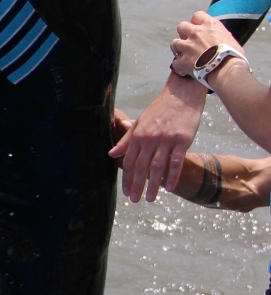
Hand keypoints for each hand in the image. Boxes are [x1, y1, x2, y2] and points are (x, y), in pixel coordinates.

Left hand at [109, 76, 204, 200]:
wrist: (182, 94)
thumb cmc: (160, 109)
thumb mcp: (140, 121)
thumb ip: (127, 139)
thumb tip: (112, 154)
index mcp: (139, 134)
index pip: (130, 160)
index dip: (127, 177)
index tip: (126, 191)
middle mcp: (151, 138)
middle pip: (142, 166)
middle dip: (137, 185)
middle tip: (134, 200)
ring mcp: (167, 139)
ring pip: (158, 167)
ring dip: (153, 185)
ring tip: (149, 199)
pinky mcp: (183, 140)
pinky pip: (177, 162)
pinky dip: (173, 176)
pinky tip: (170, 188)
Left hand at [169, 10, 236, 76]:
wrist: (227, 69)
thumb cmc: (233, 55)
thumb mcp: (229, 38)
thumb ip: (219, 34)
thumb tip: (217, 38)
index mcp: (210, 25)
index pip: (197, 16)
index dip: (196, 22)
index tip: (198, 28)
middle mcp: (196, 33)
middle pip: (181, 26)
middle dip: (184, 33)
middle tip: (189, 41)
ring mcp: (188, 47)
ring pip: (174, 43)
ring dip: (179, 49)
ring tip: (184, 55)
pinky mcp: (183, 61)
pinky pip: (175, 63)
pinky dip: (179, 67)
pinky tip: (184, 71)